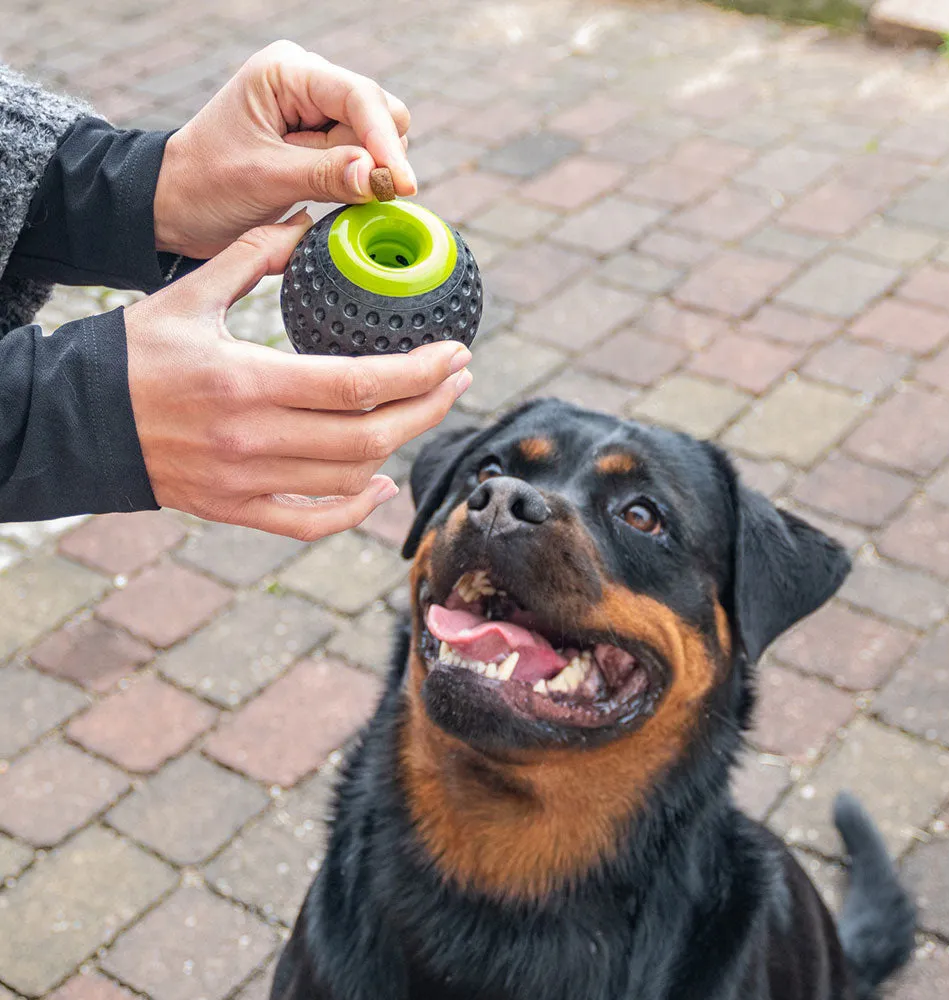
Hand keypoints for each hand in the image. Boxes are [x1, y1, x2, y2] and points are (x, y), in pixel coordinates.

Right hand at [124, 213, 471, 539]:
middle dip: (429, 405)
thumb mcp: (188, 294)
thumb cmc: (133, 353)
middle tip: (460, 378)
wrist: (76, 420)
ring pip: (350, 477)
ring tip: (426, 410)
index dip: (420, 372)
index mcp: (246, 381)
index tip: (455, 352)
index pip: (358, 383)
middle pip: (370, 434)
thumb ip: (252, 256)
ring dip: (401, 445)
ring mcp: (246, 483)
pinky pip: (311, 523)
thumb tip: (307, 222)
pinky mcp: (236, 510)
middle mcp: (253, 440)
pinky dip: (355, 510)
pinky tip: (381, 483)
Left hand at [153, 40, 415, 258]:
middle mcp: (307, 82)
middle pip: (379, 113)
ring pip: (376, 139)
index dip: (386, 142)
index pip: (359, 97)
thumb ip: (327, 175)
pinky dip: (354, 181)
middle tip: (331, 188)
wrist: (177, 206)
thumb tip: (381, 178)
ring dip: (360, 172)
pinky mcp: (321, 139)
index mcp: (286, 72)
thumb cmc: (207, 185)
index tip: (402, 186)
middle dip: (372, 156)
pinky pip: (361, 159)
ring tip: (308, 186)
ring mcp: (317, 110)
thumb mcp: (265, 180)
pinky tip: (325, 192)